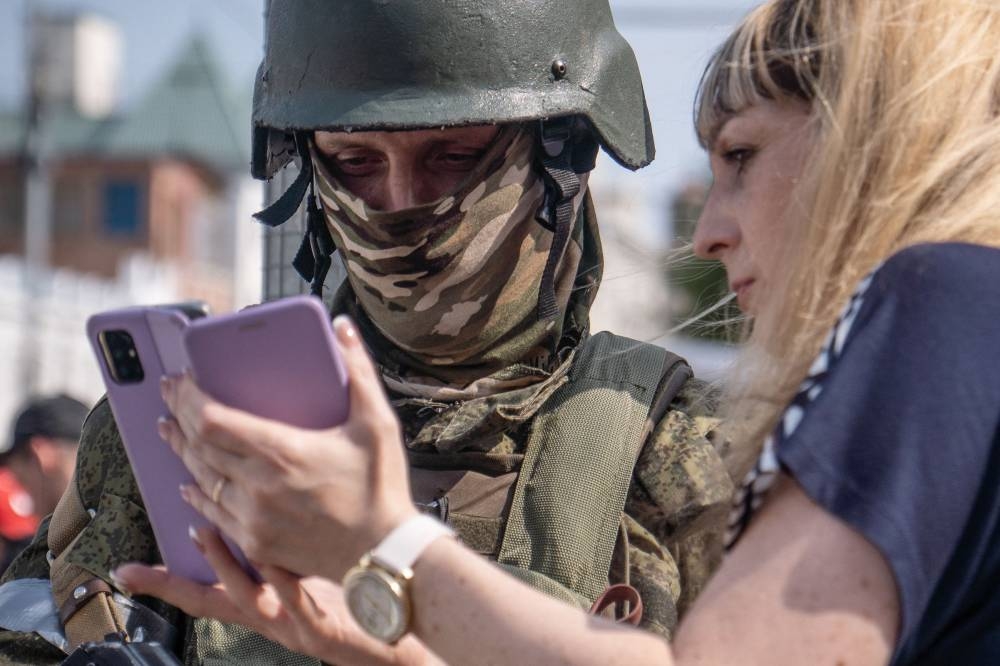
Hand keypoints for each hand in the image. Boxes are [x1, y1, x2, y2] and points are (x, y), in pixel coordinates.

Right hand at [113, 527, 438, 665]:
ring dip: (223, 563)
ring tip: (202, 530)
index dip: (164, 582)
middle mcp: (266, 618)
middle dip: (172, 581)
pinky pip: (296, 601)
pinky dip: (281, 580)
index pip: (202, 593)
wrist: (393, 627)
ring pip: (247, 596)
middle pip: (210, 600)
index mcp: (259, 605)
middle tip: (143, 555)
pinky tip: (273, 558)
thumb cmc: (351, 596)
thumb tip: (262, 497)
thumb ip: (282, 546)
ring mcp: (290, 625)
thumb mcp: (307, 575)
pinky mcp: (320, 630)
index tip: (124, 572)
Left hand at [158, 315, 418, 579]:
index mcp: (283, 451)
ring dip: (181, 451)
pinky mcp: (256, 542)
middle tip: (169, 395)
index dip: (187, 397)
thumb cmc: (381, 487)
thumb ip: (359, 371)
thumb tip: (343, 326)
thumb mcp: (377, 423)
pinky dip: (197, 494)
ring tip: (170, 429)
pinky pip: (213, 515)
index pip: (211, 420)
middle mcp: (259, 485)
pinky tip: (188, 484)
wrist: (383, 553)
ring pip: (200, 479)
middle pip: (198, 446)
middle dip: (178, 415)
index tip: (179, 380)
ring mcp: (253, 518)